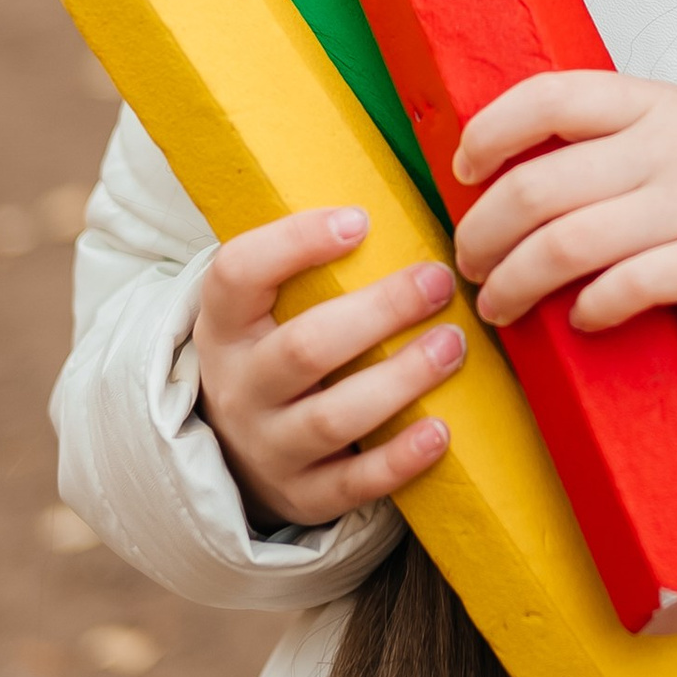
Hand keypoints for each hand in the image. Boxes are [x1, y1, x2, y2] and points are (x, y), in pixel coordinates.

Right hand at [192, 206, 466, 530]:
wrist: (236, 453)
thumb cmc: (276, 348)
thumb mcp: (267, 304)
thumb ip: (310, 259)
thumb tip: (406, 181)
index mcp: (223, 323)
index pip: (236, 274)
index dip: (294, 244)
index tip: (360, 219)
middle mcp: (238, 386)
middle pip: (304, 349)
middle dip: (378, 312)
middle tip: (439, 280)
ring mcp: (267, 446)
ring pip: (332, 418)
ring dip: (401, 379)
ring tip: (453, 344)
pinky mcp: (303, 495)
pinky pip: (352, 485)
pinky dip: (399, 461)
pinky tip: (441, 431)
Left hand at [451, 74, 676, 335]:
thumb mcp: (670, 120)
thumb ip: (601, 131)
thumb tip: (503, 163)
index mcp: (645, 104)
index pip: (548, 99)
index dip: (490, 133)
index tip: (463, 168)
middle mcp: (661, 151)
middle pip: (537, 189)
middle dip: (482, 233)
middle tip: (467, 260)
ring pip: (563, 246)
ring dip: (513, 282)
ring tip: (497, 303)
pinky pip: (624, 288)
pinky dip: (588, 308)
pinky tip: (578, 317)